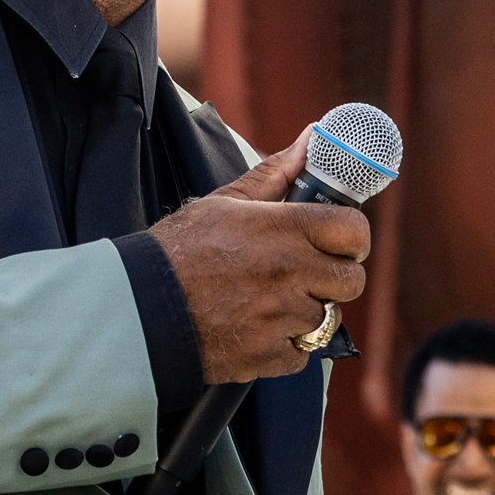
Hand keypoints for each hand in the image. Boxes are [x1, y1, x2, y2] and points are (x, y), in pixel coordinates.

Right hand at [150, 132, 369, 383]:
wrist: (141, 308)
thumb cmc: (179, 249)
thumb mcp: (225, 202)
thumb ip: (276, 172)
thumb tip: (313, 138)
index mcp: (282, 229)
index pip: (353, 230)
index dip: (352, 236)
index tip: (341, 240)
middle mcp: (289, 272)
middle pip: (352, 280)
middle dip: (337, 276)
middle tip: (311, 272)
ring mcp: (281, 317)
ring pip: (328, 317)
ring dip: (308, 311)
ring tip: (273, 300)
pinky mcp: (270, 355)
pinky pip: (303, 352)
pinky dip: (287, 344)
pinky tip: (258, 327)